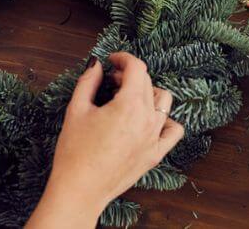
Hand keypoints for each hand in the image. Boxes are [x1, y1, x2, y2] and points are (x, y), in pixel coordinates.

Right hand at [26, 53, 183, 227]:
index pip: (137, 68)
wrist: (80, 189)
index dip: (124, 58)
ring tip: (127, 98)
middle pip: (147, 83)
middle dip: (129, 75)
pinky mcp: (155, 154)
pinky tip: (149, 119)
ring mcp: (154, 138)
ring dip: (147, 93)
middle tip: (110, 81)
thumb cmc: (74, 151)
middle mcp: (147, 119)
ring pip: (163, 102)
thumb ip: (88, 81)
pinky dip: (165, 120)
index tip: (112, 60)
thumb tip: (96, 64)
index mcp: (128, 105)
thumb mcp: (76, 110)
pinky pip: (173, 130)